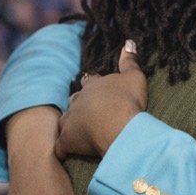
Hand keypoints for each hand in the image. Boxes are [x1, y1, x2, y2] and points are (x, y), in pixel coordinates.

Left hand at [55, 43, 147, 159]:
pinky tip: (65, 152)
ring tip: (76, 131)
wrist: (118, 125)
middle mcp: (77, 100)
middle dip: (79, 104)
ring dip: (70, 124)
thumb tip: (128, 42)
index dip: (92, 84)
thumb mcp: (134, 77)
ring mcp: (70, 121)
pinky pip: (61, 146)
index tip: (94, 85)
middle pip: (75, 100)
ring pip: (65, 121)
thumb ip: (130, 60)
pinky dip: (63, 148)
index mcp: (93, 85)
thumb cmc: (127, 100)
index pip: (89, 81)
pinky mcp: (67, 140)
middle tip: (88, 111)